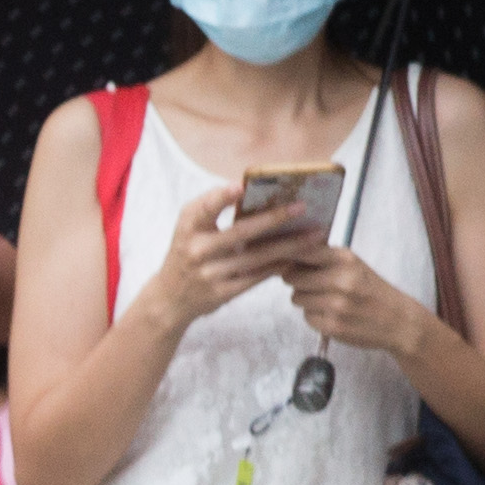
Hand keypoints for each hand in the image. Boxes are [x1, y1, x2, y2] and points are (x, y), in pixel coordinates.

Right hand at [133, 181, 303, 333]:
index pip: (204, 209)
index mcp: (188, 228)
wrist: (170, 298)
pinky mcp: (222, 293)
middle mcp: (197, 251)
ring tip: (313, 235)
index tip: (240, 186)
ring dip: (288, 245)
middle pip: (240, 233)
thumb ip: (211, 209)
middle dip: (274, 218)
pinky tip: (297, 256)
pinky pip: (257, 277)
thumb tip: (252, 191)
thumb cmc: (186, 253)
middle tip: (301, 207)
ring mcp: (210, 274)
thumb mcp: (188, 228)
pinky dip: (278, 266)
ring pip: (256, 257)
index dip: (221, 197)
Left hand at [280, 241, 445, 365]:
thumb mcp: (354, 264)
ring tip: (326, 300)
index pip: (300, 251)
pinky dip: (315, 317)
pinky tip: (332, 315)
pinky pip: (306, 317)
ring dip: (305, 300)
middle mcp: (340, 279)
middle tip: (314, 285)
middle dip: (298, 281)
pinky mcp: (333, 326)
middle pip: (291, 276)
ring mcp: (336, 304)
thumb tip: (284, 253)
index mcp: (345, 258)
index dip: (289, 257)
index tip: (288, 260)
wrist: (398, 321)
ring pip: (296, 298)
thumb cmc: (371, 290)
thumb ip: (323, 257)